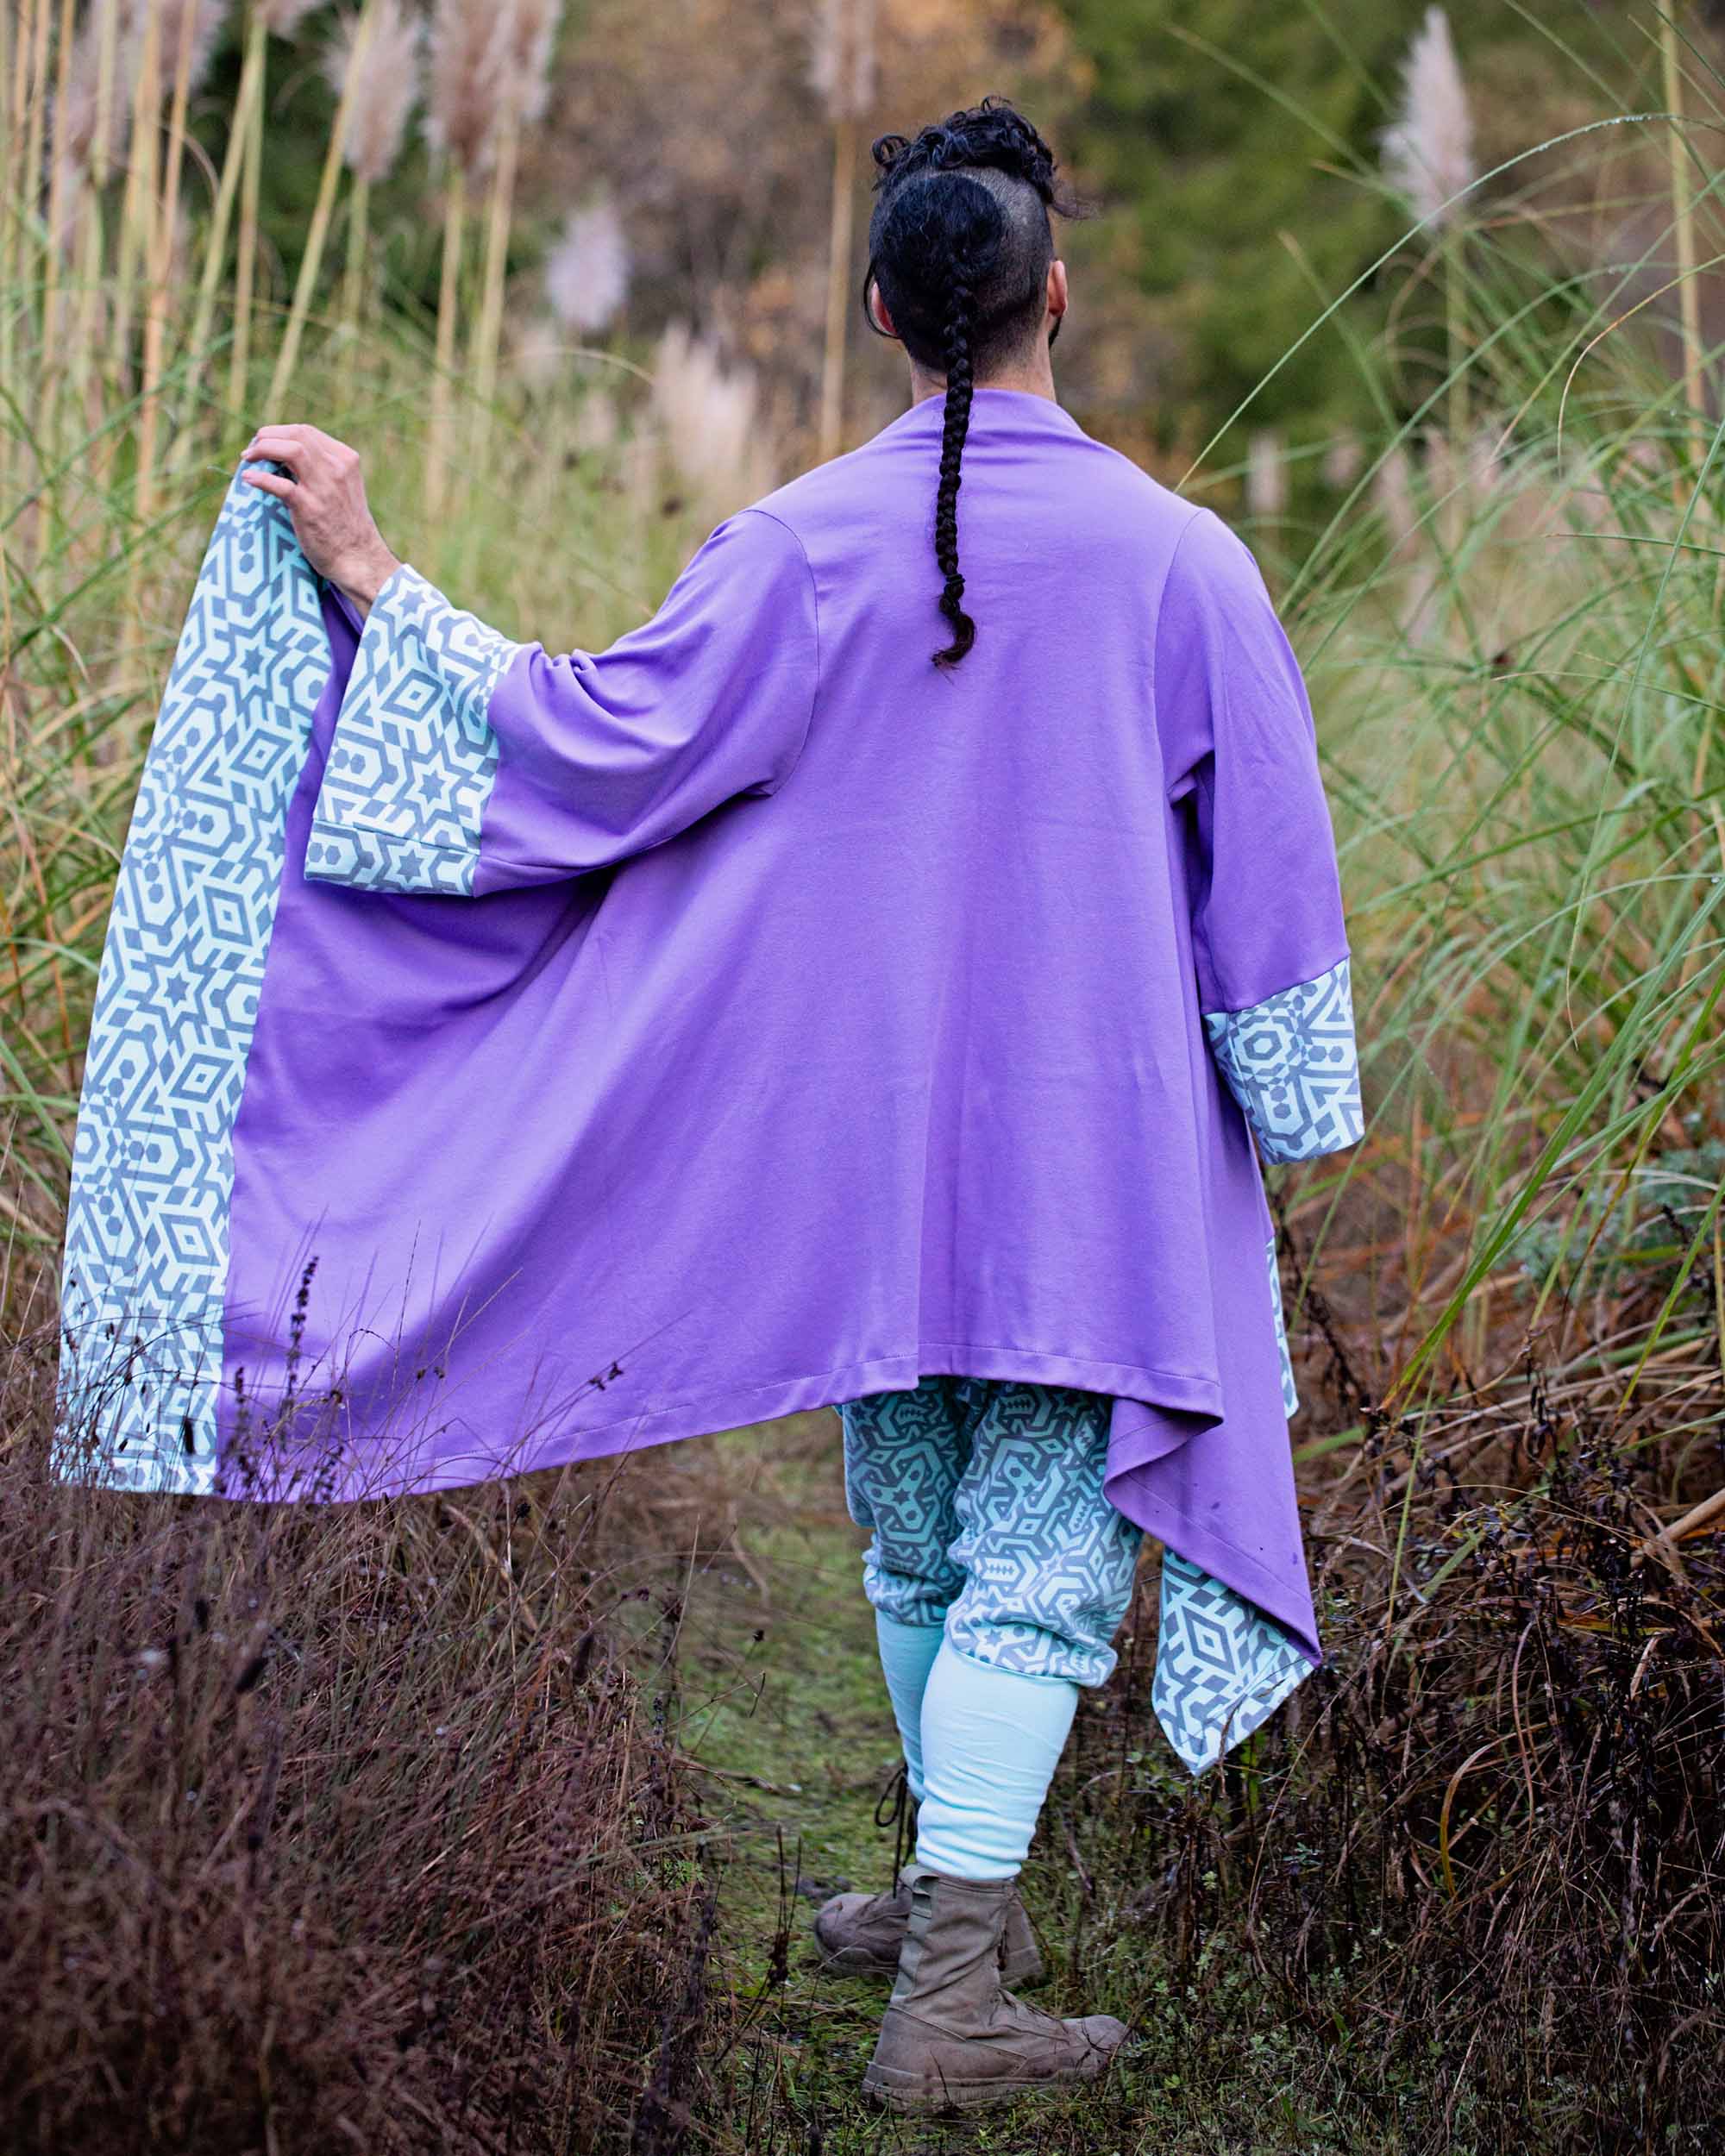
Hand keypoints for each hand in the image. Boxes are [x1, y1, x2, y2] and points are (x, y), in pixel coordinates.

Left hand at [240, 423, 402, 613]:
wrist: (359, 559)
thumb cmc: (346, 525)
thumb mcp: (342, 487)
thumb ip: (321, 469)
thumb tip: (282, 458)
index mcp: (346, 459)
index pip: (306, 432)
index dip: (279, 432)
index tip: (264, 443)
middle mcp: (337, 469)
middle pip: (296, 434)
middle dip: (267, 436)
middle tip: (252, 449)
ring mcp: (324, 488)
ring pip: (290, 450)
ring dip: (263, 449)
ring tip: (248, 458)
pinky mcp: (310, 508)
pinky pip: (280, 485)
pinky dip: (260, 478)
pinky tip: (248, 479)